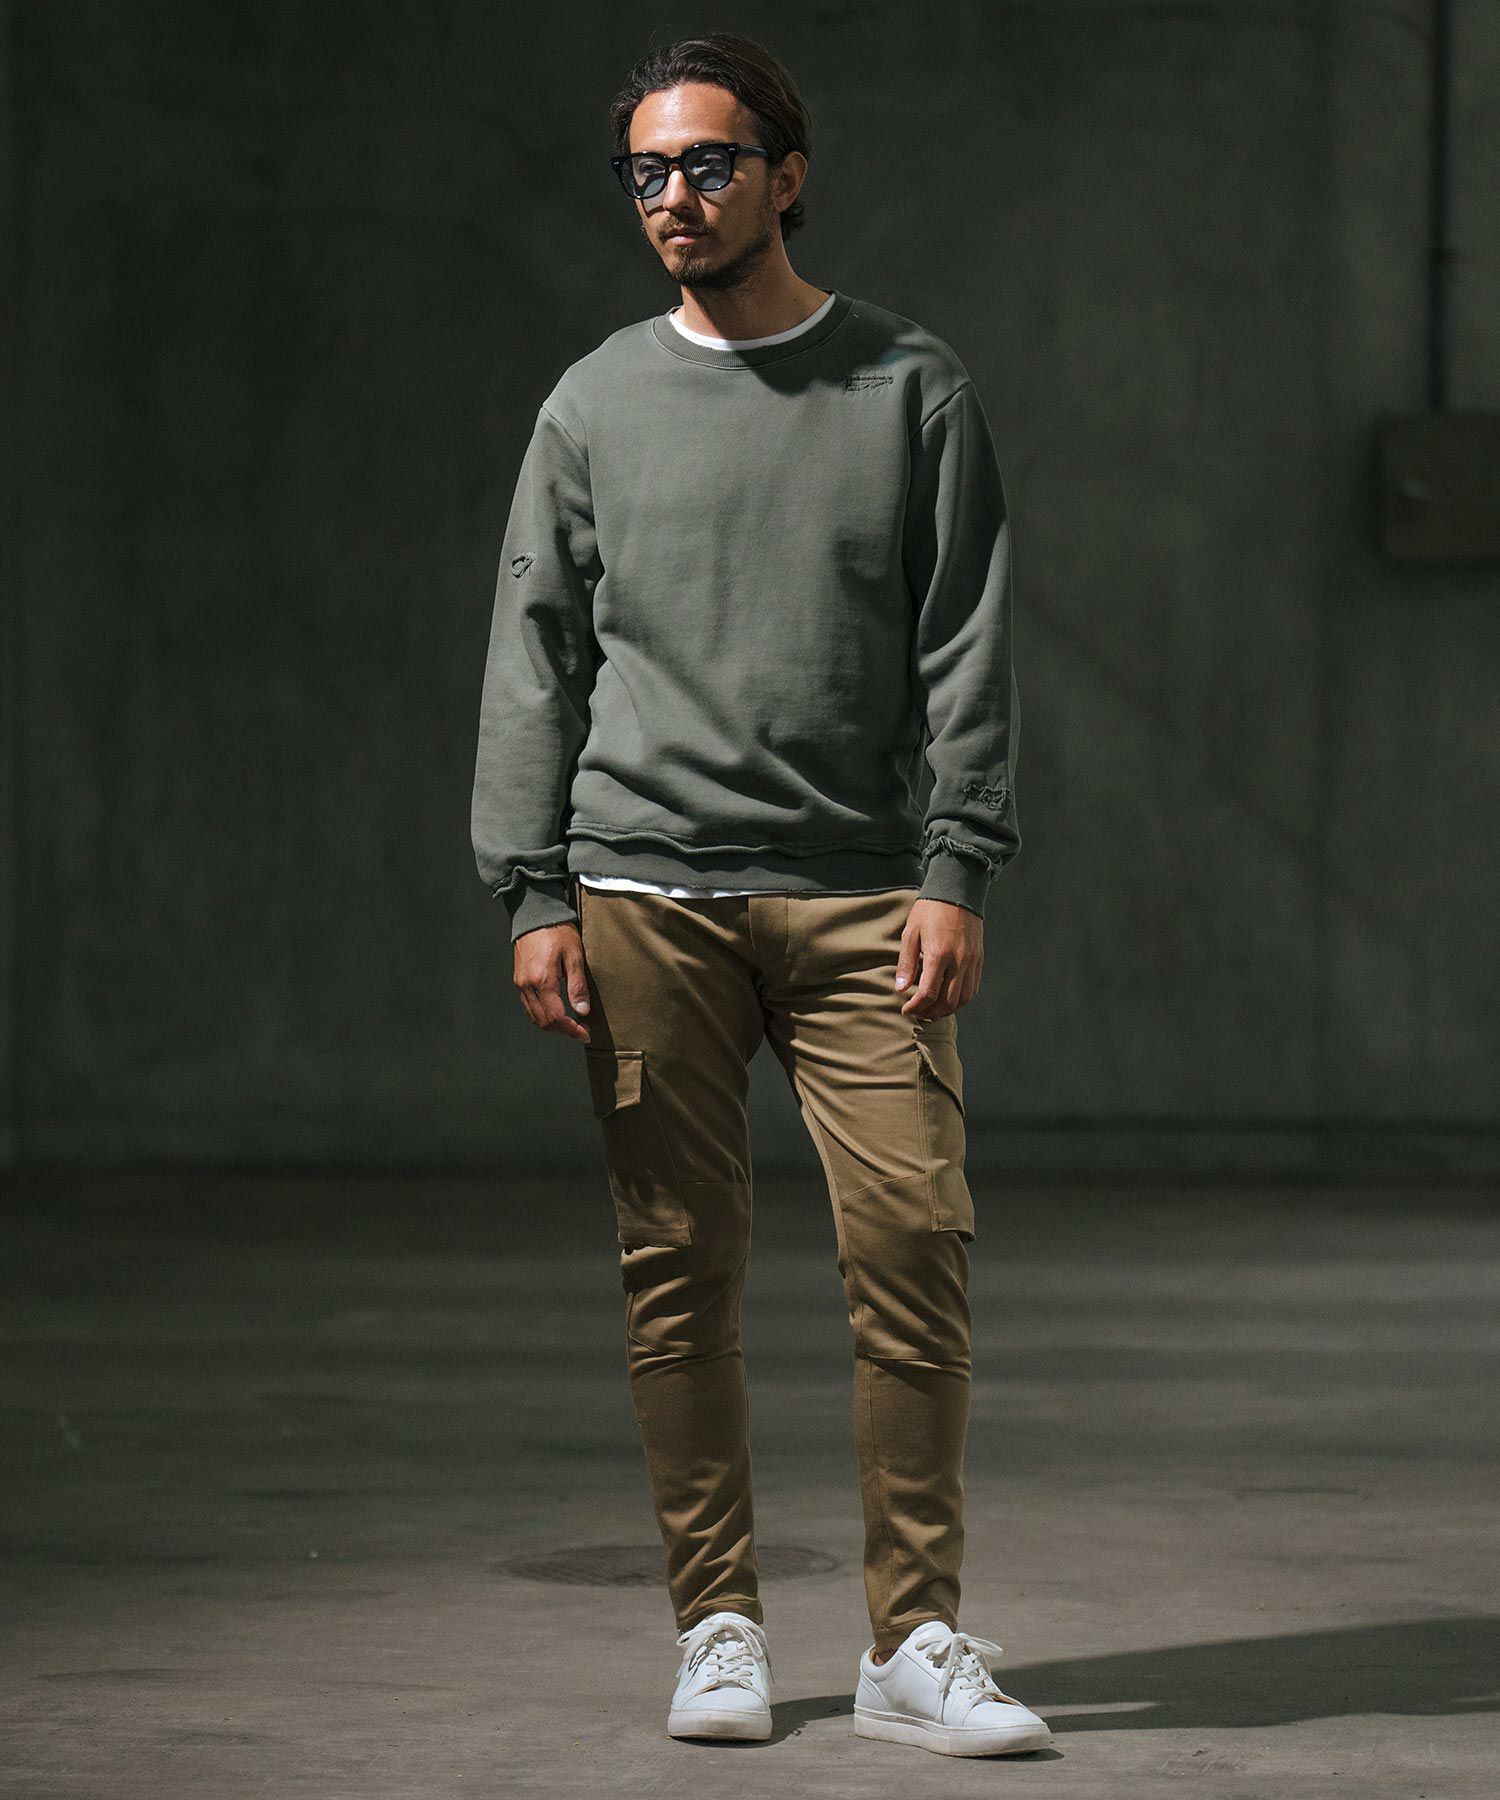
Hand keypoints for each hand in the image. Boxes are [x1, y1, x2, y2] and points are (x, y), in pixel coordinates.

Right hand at [513, 921, 592, 1040]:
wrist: (535, 914)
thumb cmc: (557, 932)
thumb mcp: (574, 956)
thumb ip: (577, 986)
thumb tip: (582, 1011)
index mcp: (542, 980)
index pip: (556, 1016)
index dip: (572, 1029)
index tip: (586, 1033)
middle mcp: (527, 985)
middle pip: (543, 1021)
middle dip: (562, 1031)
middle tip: (580, 1032)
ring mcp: (520, 983)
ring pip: (534, 1016)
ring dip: (552, 1026)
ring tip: (570, 1026)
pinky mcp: (518, 980)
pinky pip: (528, 1006)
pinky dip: (542, 1016)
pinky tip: (555, 1013)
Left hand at [894, 898, 982, 1018]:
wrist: (957, 892)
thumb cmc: (929, 911)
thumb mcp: (911, 933)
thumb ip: (906, 963)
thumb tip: (901, 990)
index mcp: (939, 954)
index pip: (928, 993)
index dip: (916, 1007)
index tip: (906, 1009)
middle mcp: (959, 961)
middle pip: (948, 1001)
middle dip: (930, 1012)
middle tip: (918, 1012)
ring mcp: (972, 961)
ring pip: (964, 999)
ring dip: (947, 1009)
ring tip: (932, 1009)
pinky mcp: (978, 959)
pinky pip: (973, 988)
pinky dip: (961, 999)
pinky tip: (948, 998)